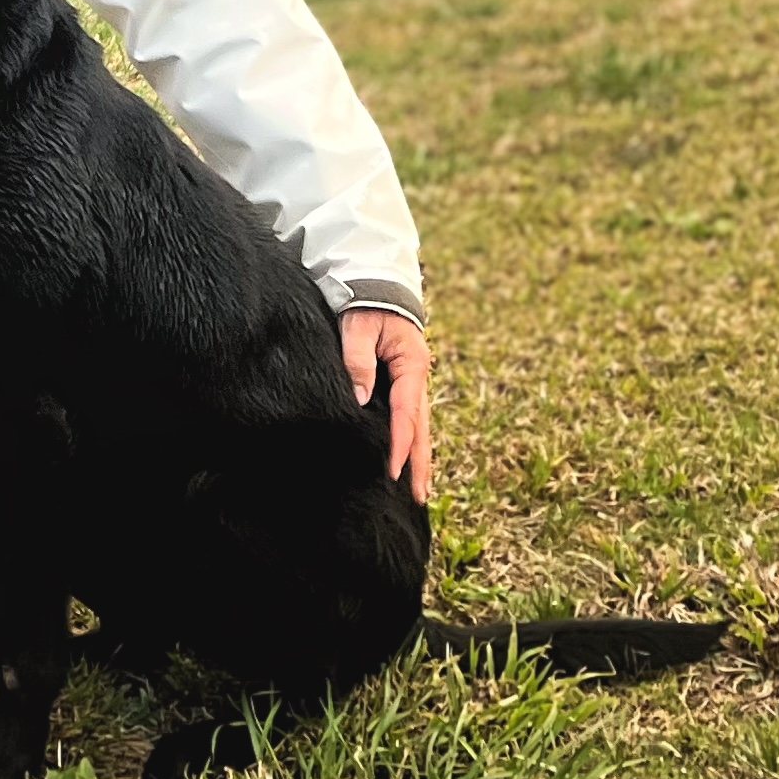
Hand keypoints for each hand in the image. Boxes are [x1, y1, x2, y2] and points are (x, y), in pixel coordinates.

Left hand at [340, 308, 433, 503]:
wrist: (375, 280)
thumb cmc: (366, 301)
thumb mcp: (357, 325)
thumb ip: (357, 359)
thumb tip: (361, 399)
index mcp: (412, 364)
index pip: (407, 412)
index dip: (400, 443)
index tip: (393, 470)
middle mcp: (417, 376)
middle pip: (422, 427)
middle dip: (420, 463)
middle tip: (418, 498)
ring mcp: (412, 380)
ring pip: (419, 425)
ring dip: (418, 456)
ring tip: (417, 490)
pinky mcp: (402, 381)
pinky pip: (409, 416)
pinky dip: (410, 440)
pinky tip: (405, 460)